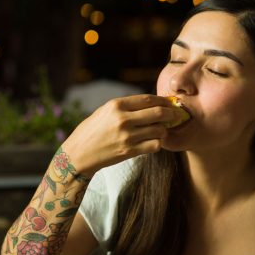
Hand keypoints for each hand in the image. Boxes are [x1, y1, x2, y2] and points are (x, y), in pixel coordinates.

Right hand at [61, 94, 187, 174]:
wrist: (79, 154)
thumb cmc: (91, 131)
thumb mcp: (105, 111)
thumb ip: (126, 106)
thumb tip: (150, 103)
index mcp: (117, 105)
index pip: (148, 99)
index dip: (163, 101)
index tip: (170, 103)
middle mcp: (123, 119)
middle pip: (158, 113)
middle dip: (171, 113)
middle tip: (175, 115)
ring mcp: (127, 136)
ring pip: (159, 130)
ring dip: (164, 130)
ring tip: (162, 130)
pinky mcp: (129, 151)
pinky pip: (154, 145)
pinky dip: (158, 143)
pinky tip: (153, 142)